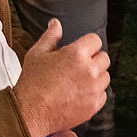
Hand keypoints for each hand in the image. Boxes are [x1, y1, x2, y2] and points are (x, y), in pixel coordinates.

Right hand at [13, 18, 108, 136]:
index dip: (87, 44)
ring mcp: (93, 90)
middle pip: (104, 58)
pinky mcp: (93, 106)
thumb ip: (50, 36)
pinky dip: (94, 93)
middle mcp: (89, 71)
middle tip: (78, 66)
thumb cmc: (32, 82)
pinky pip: (103, 94)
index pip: (95, 40)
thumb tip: (56, 24)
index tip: (80, 50)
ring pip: (105, 76)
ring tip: (78, 80)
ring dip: (96, 76)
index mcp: (76, 54)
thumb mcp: (37, 53)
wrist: (30, 112)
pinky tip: (79, 93)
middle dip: (93, 59)